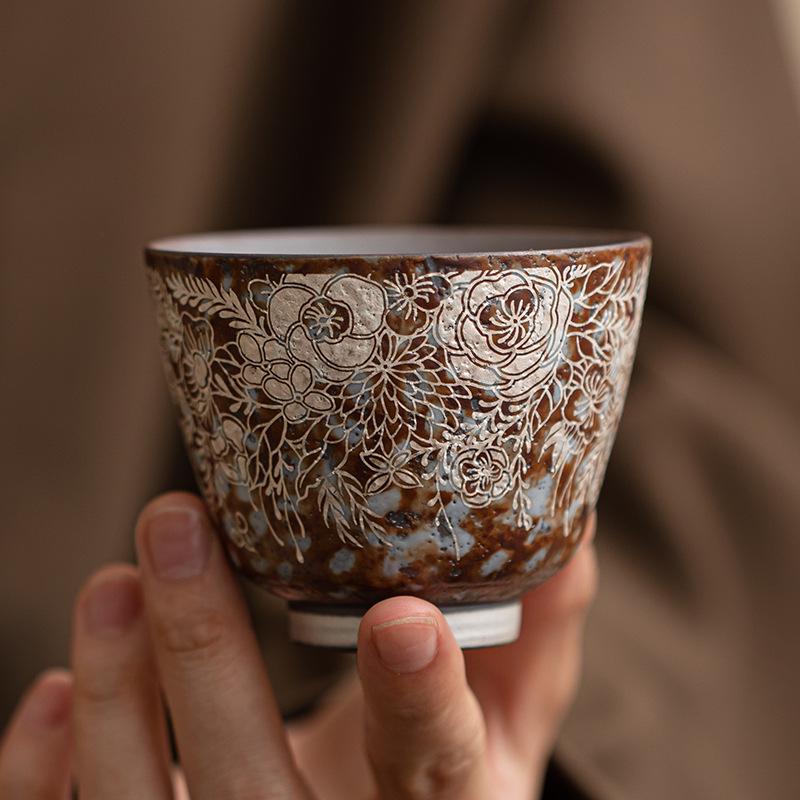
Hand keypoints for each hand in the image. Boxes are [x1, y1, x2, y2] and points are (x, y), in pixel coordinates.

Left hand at [0, 493, 596, 798]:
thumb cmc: (437, 788)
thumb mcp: (503, 729)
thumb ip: (532, 641)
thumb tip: (570, 532)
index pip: (430, 764)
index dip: (417, 696)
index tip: (398, 616)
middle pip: (254, 785)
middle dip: (206, 651)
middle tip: (176, 520)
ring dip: (116, 693)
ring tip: (113, 578)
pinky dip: (47, 771)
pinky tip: (54, 687)